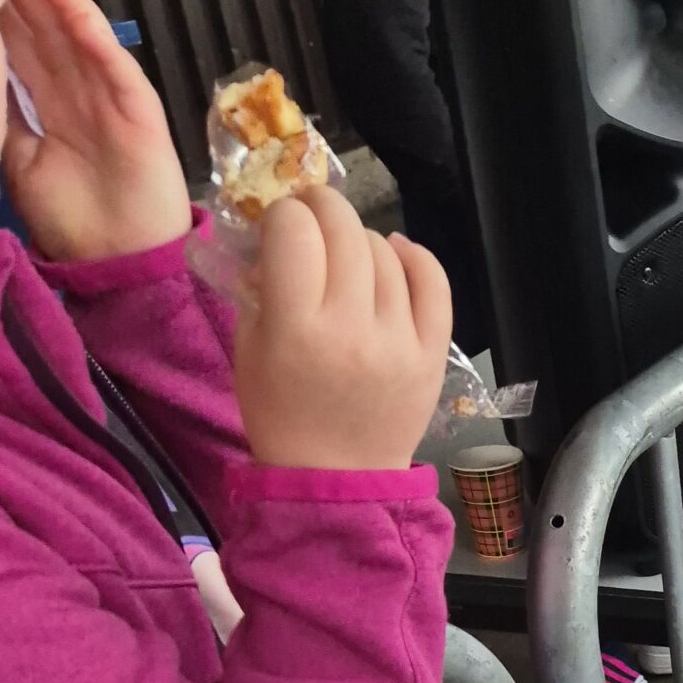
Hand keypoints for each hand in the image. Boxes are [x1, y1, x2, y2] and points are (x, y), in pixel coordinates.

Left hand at [0, 0, 189, 261]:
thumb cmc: (72, 221)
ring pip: (70, 33)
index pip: (15, 47)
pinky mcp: (135, 105)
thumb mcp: (17, 160)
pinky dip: (86, 24)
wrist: (117, 260)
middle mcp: (75, 92)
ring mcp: (106, 95)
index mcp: (47, 105)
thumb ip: (4, 116)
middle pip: (39, 29)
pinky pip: (107, 58)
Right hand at [233, 187, 451, 472]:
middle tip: (312, 214)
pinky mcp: (434, 353)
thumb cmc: (282, 412)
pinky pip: (434, 283)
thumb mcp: (248, 348)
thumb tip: (280, 234)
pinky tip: (397, 252)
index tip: (281, 223)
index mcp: (295, 329)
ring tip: (346, 254)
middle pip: (345, 230)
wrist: (336, 475)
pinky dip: (416, 256)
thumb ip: (260, 286)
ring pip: (385, 252)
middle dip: (322, 207)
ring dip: (361, 238)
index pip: (295, 231)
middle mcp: (352, 329)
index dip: (284, 214)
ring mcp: (399, 342)